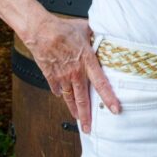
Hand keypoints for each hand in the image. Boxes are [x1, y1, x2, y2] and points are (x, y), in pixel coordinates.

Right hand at [24, 14, 120, 132]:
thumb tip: (103, 32)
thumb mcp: (85, 28)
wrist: (40, 31)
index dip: (109, 98)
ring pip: (70, 98)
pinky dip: (60, 93)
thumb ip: (95, 34)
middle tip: (90, 128)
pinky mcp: (50, 76)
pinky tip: (62, 96)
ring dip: (74, 110)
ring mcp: (62, 76)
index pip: (101, 83)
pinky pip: (56, 89)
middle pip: (83, 99)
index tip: (115, 109)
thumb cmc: (63, 28)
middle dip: (87, 116)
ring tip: (79, 119)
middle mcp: (75, 72)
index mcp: (87, 61)